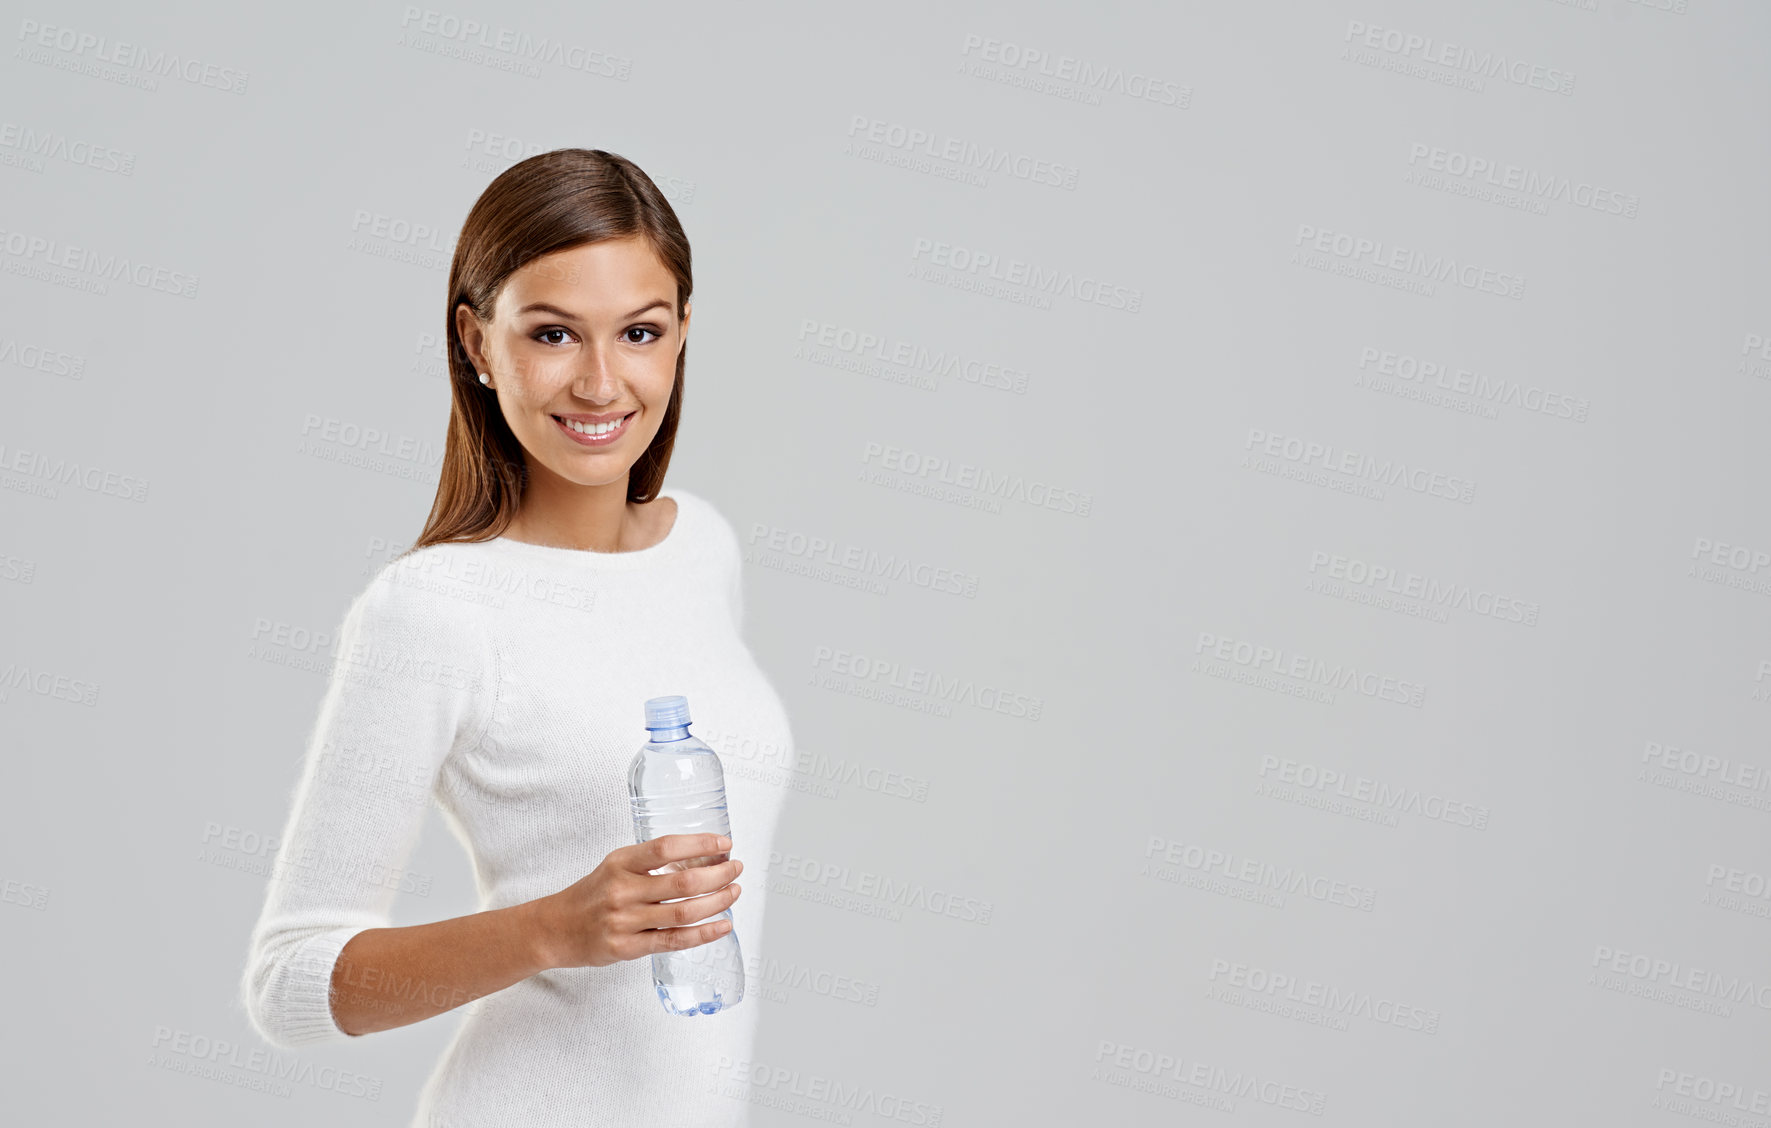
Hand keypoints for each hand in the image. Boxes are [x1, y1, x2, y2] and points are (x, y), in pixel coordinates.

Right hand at [531, 833, 742, 969]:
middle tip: (736, 868)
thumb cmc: (591, 894)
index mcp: (620, 863)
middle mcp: (623, 890)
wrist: (554, 929)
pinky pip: (674, 941)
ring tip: (734, 892)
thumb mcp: (615, 866)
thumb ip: (651, 863)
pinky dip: (704, 934)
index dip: (700, 843)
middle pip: (683, 883)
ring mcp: (625, 922)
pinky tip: (723, 925)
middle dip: (719, 875)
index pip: (666, 847)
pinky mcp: (628, 948)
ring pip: (684, 913)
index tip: (724, 843)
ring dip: (717, 901)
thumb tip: (702, 858)